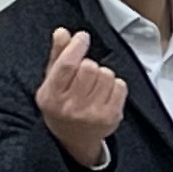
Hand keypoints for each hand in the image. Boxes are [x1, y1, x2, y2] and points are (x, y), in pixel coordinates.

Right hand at [36, 27, 126, 168]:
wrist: (73, 139)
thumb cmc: (61, 105)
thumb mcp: (51, 82)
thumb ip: (57, 56)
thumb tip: (62, 32)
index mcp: (52, 96)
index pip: (67, 65)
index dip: (76, 47)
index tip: (82, 37)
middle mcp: (71, 107)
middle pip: (89, 67)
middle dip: (88, 64)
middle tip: (84, 74)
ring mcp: (93, 114)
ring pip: (106, 74)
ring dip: (102, 74)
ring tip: (94, 86)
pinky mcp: (111, 117)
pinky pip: (120, 85)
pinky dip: (115, 84)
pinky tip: (105, 93)